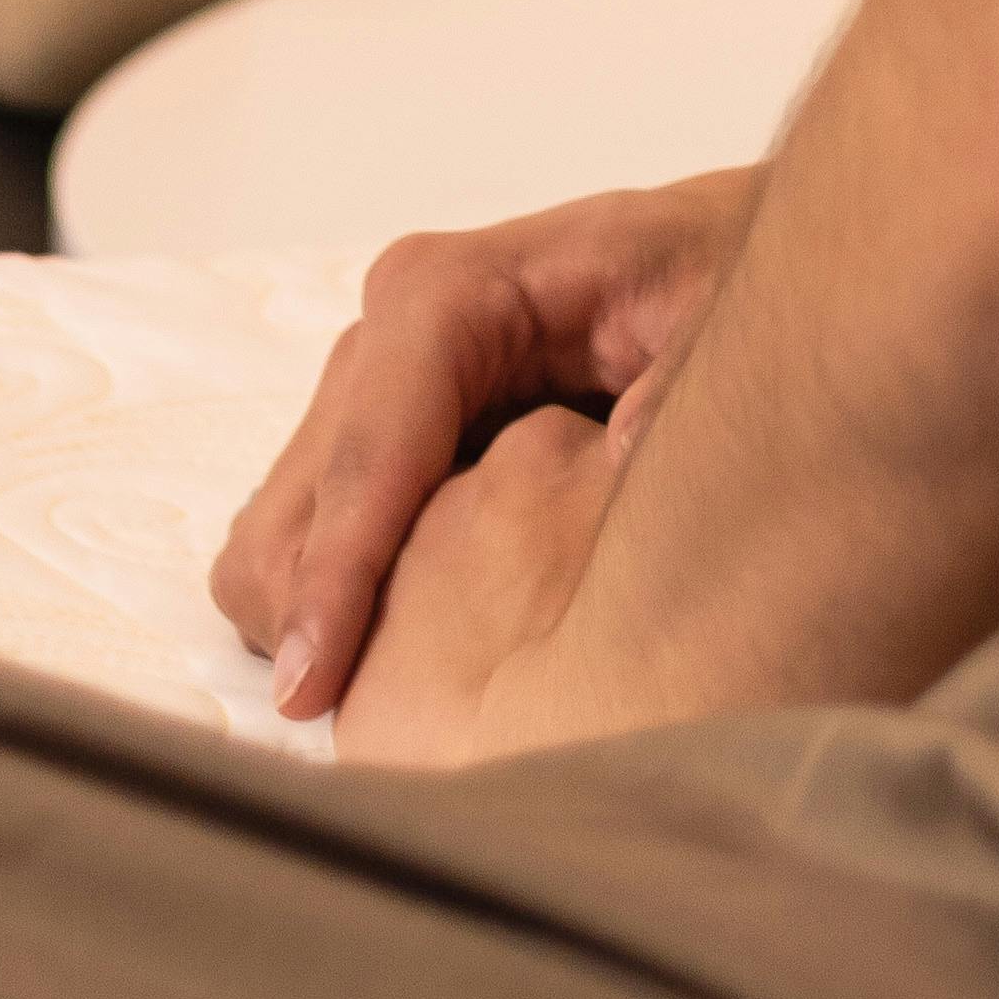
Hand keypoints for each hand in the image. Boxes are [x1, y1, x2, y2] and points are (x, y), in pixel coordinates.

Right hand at [210, 168, 758, 721]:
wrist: (702, 262)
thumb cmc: (706, 287)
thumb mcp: (717, 320)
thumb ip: (680, 388)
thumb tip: (625, 451)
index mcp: (457, 294)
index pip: (372, 445)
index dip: (337, 570)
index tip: (311, 688)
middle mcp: (390, 329)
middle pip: (301, 499)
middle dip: (310, 617)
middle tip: (369, 735)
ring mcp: (372, 383)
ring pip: (280, 529)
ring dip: (310, 621)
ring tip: (390, 707)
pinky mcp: (374, 434)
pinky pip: (307, 539)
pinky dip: (328, 607)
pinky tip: (403, 653)